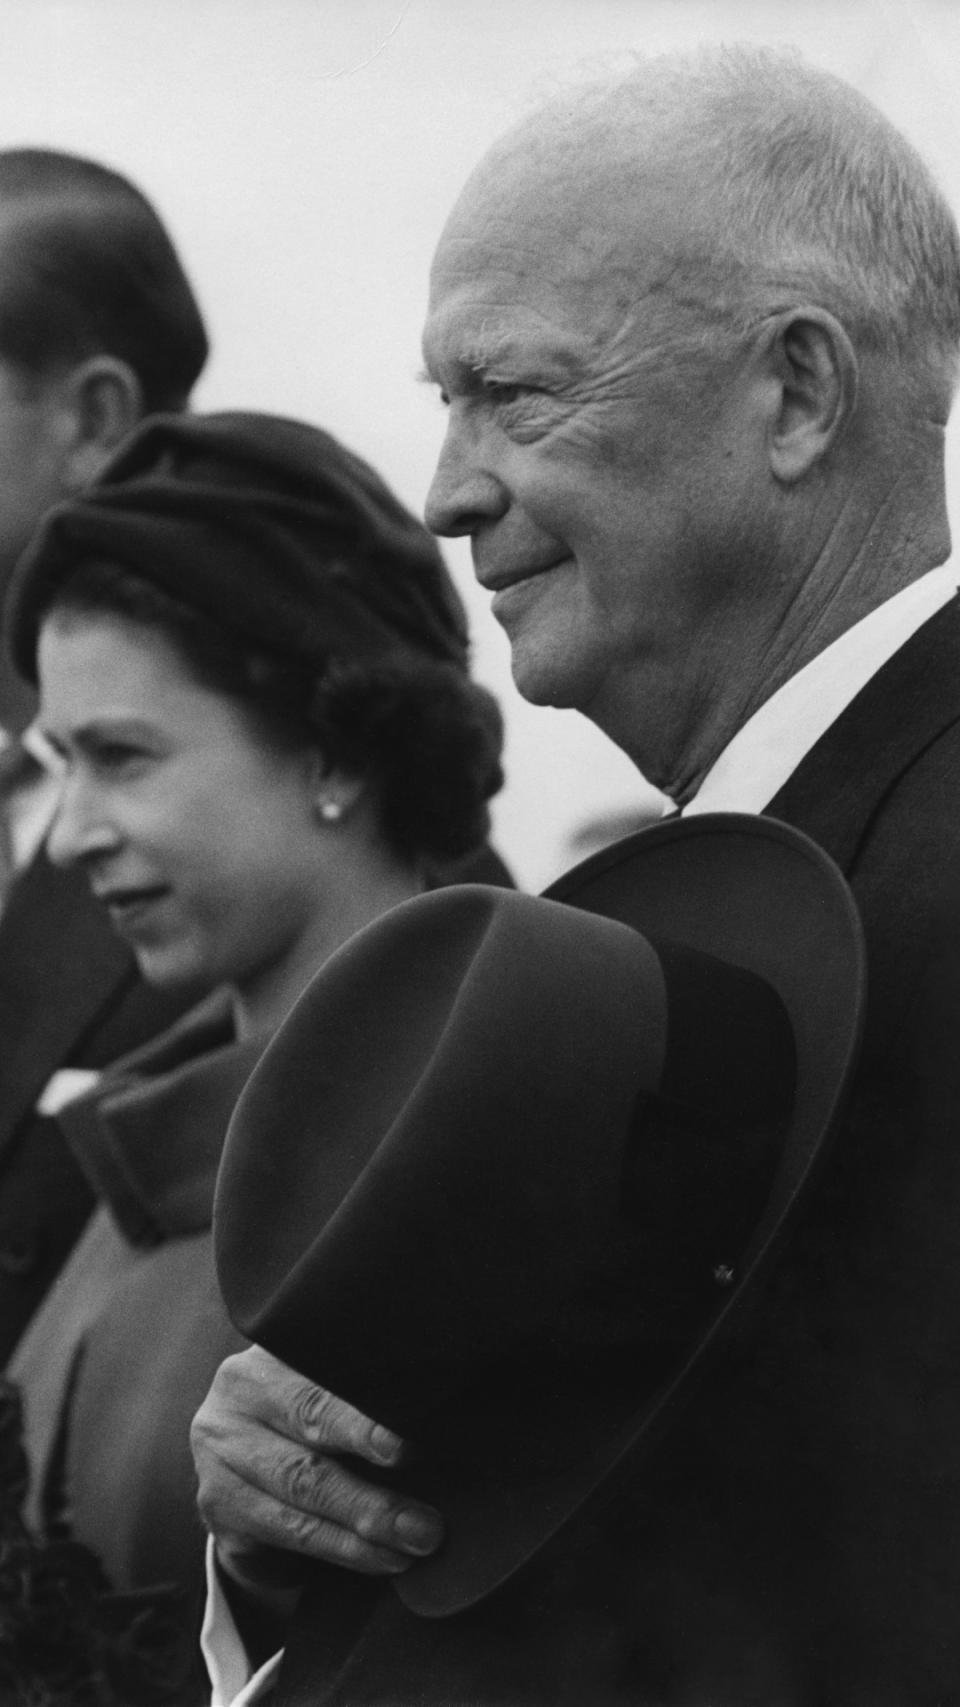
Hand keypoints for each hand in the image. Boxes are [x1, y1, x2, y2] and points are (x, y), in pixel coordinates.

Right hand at [191, 1345, 443, 1610]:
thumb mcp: (332, 1386)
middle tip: (426, 1525)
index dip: (361, 1422)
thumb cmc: (313, 1410)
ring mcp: (218, 1455)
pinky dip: (341, 1549)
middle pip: (307, 1448)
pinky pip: (286, 1534)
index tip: (406, 1451)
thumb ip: (370, 1398)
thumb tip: (443, 1430)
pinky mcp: (217, 1507)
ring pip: (298, 1497)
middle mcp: (235, 1398)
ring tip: (412, 1545)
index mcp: (270, 1355)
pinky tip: (381, 1558)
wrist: (249, 1451)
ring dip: (362, 1530)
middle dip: (371, 1494)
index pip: (318, 1389)